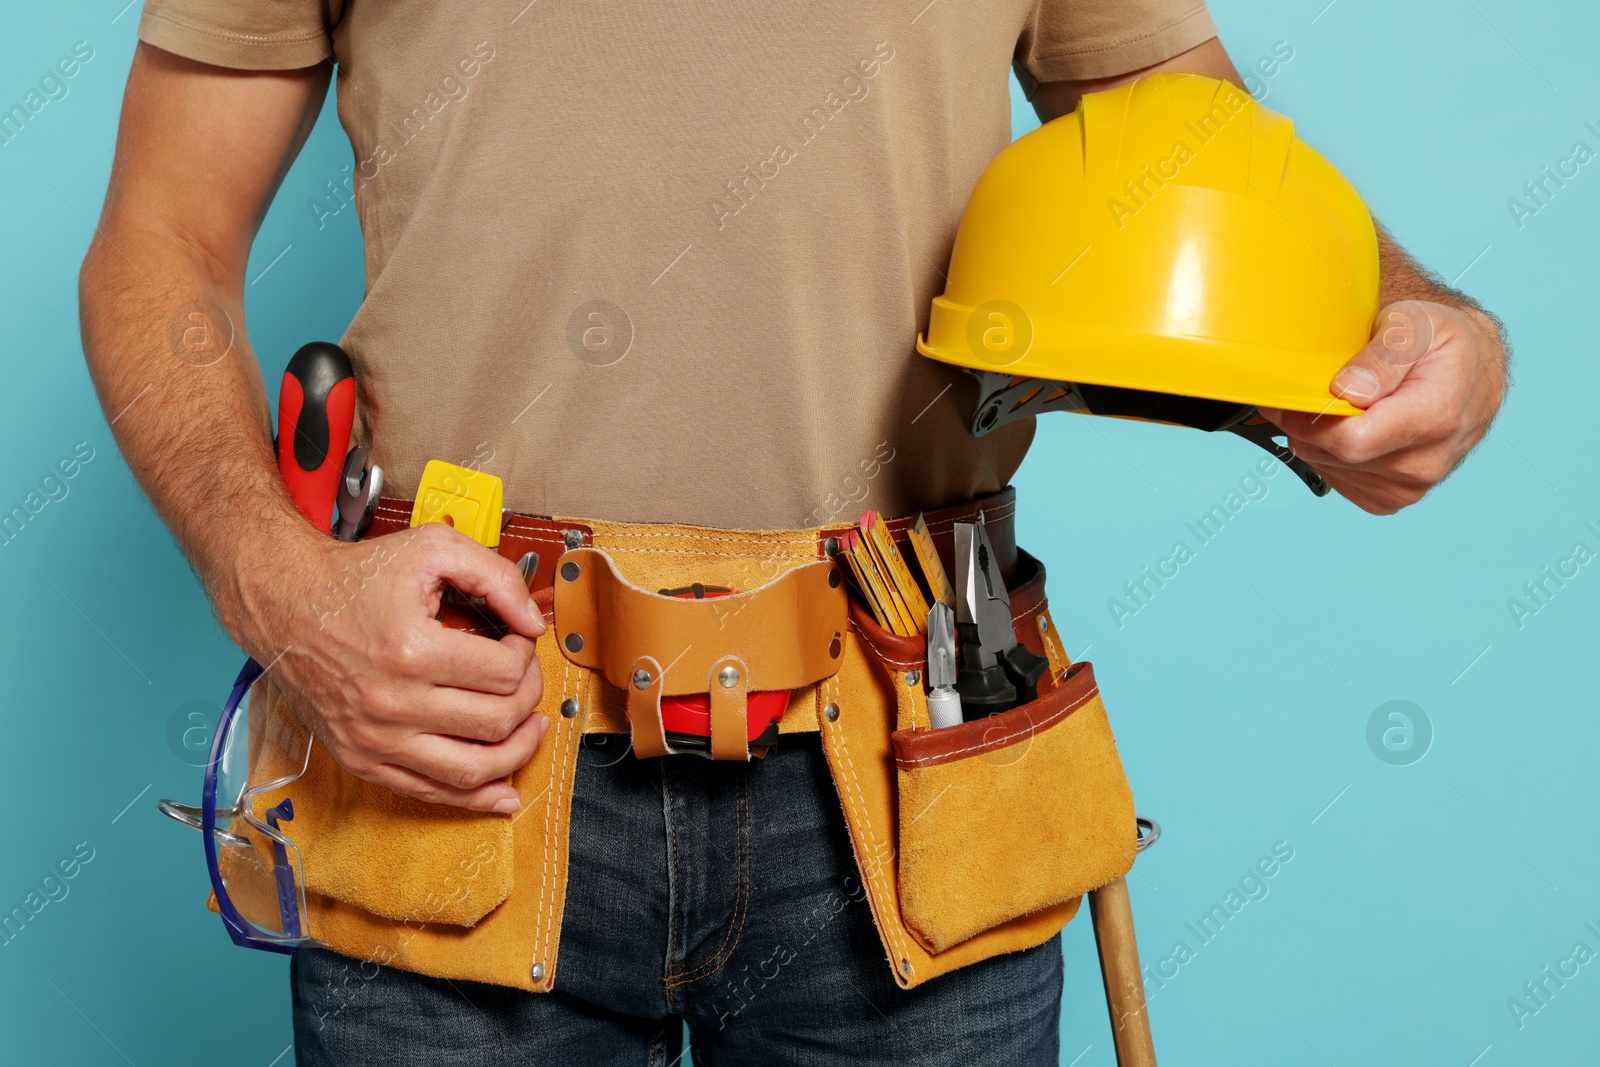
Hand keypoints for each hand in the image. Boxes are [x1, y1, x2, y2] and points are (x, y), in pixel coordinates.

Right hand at [242, 522, 548, 811]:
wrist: (284, 603)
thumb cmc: (357, 576)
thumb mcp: (433, 548)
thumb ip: (496, 577)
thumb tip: (534, 624)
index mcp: (411, 650)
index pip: (504, 673)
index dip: (526, 654)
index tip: (518, 642)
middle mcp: (392, 703)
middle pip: (496, 722)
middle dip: (528, 697)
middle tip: (525, 676)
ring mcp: (375, 739)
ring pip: (472, 770)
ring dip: (516, 753)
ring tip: (530, 729)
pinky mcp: (362, 759)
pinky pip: (430, 792)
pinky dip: (474, 797)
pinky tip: (503, 790)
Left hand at [1260, 300, 1506, 514]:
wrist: (1471, 373)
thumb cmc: (1442, 345)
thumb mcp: (1417, 324)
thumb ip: (1382, 356)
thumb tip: (1347, 390)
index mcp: (1433, 420)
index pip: (1350, 441)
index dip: (1310, 418)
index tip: (1296, 395)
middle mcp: (1424, 463)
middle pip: (1331, 454)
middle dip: (1309, 422)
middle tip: (1316, 389)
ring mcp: (1409, 487)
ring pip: (1327, 466)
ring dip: (1319, 437)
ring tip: (1345, 406)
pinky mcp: (1392, 498)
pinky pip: (1337, 479)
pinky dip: (1331, 454)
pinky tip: (1352, 427)